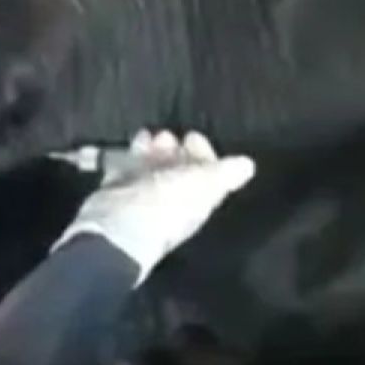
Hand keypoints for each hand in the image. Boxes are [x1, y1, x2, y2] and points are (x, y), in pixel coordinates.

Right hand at [53, 130, 254, 284]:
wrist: (116, 228)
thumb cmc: (164, 204)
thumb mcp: (203, 184)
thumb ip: (225, 173)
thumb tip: (248, 165)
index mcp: (196, 201)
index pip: (205, 176)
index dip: (202, 154)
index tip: (192, 136)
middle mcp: (172, 201)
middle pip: (176, 171)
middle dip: (174, 150)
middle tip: (167, 136)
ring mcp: (142, 198)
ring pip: (150, 169)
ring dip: (152, 150)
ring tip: (148, 136)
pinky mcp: (117, 194)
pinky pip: (125, 169)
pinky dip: (128, 154)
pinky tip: (130, 141)